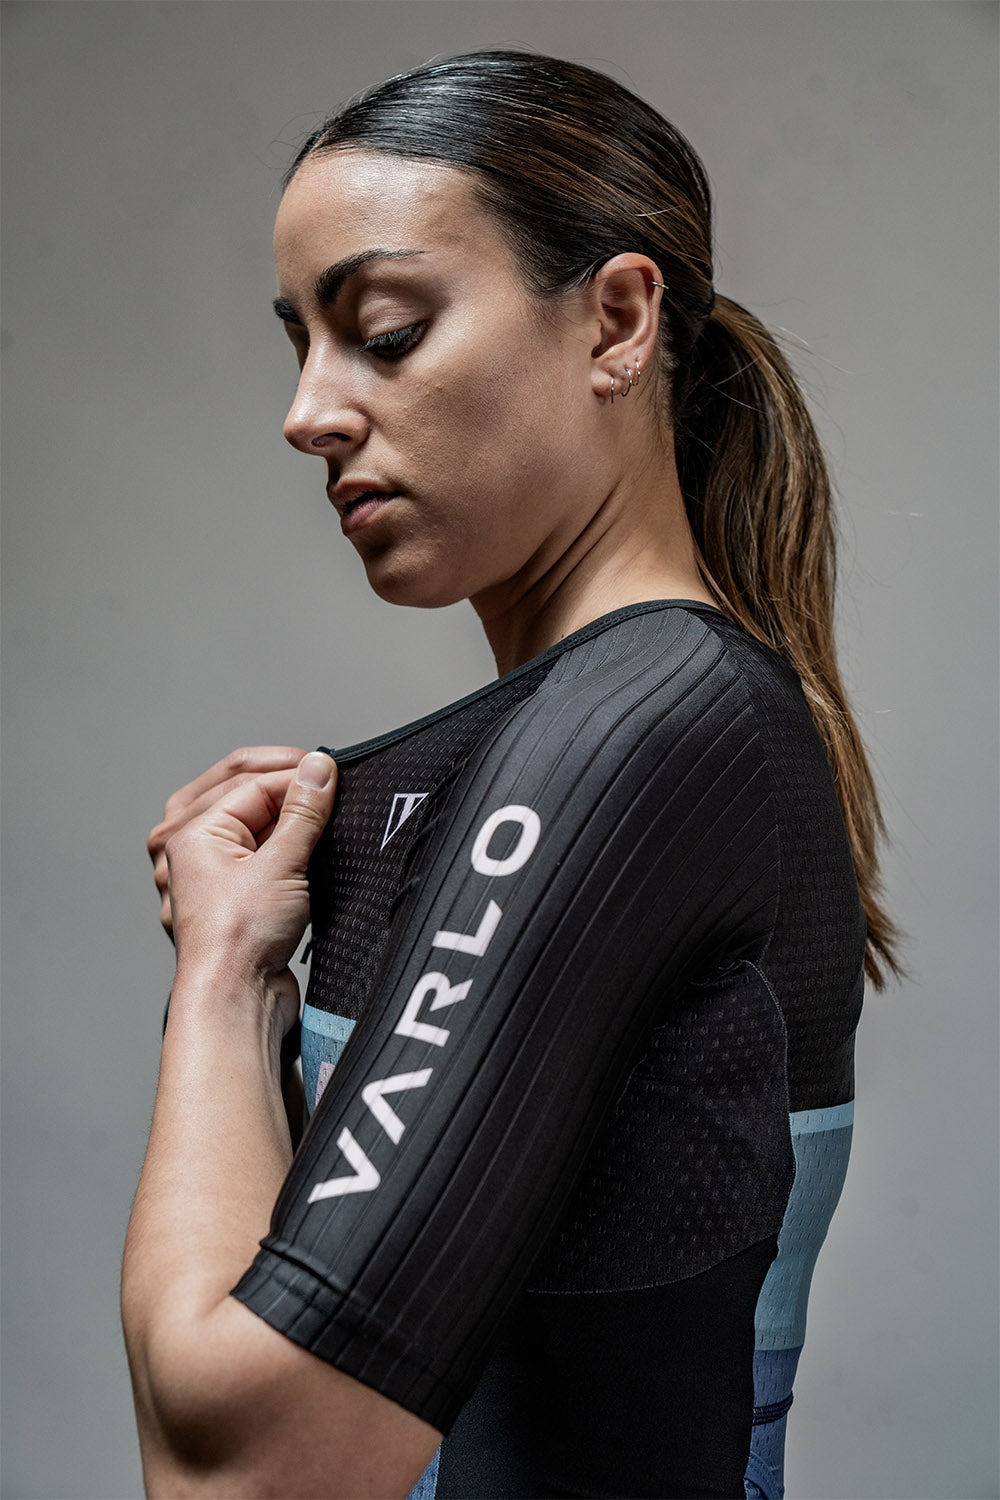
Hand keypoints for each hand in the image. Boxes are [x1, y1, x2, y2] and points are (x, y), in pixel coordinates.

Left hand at [164, 752, 336, 1025]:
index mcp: (190, 832)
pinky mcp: (232, 896)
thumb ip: (304, 812)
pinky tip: (307, 850)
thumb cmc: (238, 945)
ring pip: (249, 822)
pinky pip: (256, 852)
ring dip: (284, 816)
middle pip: (243, 794)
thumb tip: (319, 768)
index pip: (253, 783)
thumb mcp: (282, 865)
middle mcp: (190, 848)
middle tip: (328, 787)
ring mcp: (209, 873)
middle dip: (287, 788)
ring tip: (317, 819)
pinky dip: (282, 844)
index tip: (336, 773)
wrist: (235, 1002)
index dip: (297, 776)